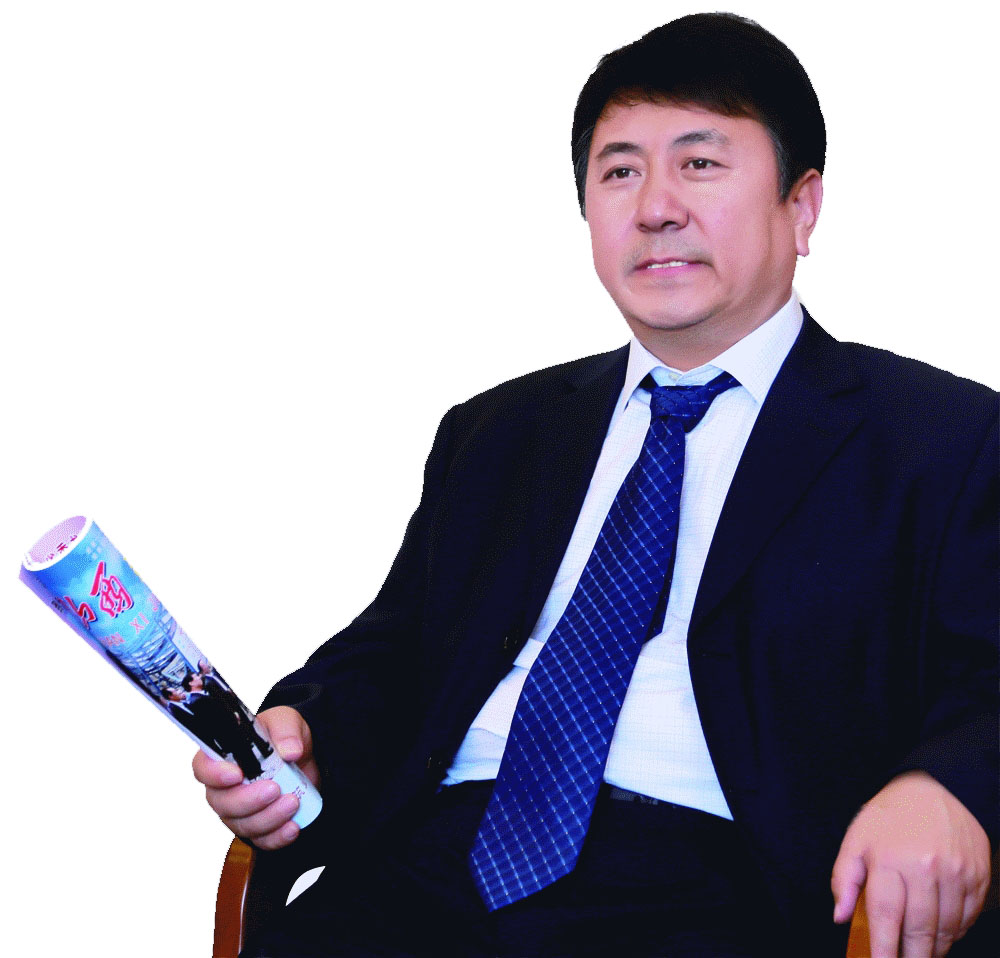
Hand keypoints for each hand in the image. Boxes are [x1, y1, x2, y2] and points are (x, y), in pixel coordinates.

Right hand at [192, 705, 319, 849]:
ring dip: (268, 817)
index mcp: (223, 757)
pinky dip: (277, 837)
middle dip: (248, 800)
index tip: (236, 775)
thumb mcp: (286, 722)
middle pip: (222, 803)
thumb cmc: (283, 736)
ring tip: (293, 802)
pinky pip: (261, 840)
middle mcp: (224, 787)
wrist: (305, 756)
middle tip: (275, 789)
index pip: (203, 768)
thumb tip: (290, 751)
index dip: (214, 775)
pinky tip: (293, 827)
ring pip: (242, 825)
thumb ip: (286, 732)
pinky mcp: (259, 827)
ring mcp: (240, 811)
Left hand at [831, 770, 990, 956]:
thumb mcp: (857, 837)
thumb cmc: (891, 815)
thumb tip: (839, 916)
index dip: (882, 949)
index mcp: (889, 858)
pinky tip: (941, 934)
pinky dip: (954, 932)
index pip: (884, 916)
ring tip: (921, 953)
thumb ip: (843, 877)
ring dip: (933, 948)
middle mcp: (924, 867)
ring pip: (946, 929)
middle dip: (911, 956)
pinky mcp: (978, 876)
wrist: (938, 788)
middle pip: (919, 929)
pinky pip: (967, 918)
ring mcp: (955, 873)